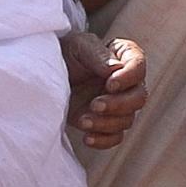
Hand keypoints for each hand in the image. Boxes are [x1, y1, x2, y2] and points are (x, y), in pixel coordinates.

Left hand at [61, 31, 147, 147]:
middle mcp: (126, 83)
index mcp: (125, 57)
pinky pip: (114, 137)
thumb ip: (97, 54)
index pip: (139, 67)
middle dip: (118, 105)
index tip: (110, 84)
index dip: (128, 78)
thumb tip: (115, 68)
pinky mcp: (105, 123)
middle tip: (95, 105)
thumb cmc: (67, 53)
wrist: (47, 73)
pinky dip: (103, 140)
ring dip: (106, 124)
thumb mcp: (78, 46)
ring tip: (83, 120)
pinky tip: (87, 137)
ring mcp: (117, 104)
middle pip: (138, 98)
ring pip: (126, 120)